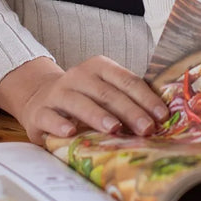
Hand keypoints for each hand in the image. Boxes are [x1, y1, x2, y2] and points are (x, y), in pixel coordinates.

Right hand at [0, 55, 168, 145]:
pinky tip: (70, 132)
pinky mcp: (39, 111)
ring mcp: (58, 93)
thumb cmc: (83, 98)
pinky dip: (60, 124)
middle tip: (146, 129)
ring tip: (114, 129)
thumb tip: (160, 119)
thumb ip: (126, 100)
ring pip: (79, 102)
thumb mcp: (104, 91)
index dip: (145, 98)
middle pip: (107, 93)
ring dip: (98, 115)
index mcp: (99, 68)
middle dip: (129, 111)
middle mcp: (78, 76)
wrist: (39, 98)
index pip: (127, 80)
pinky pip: (50, 116)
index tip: (161, 116)